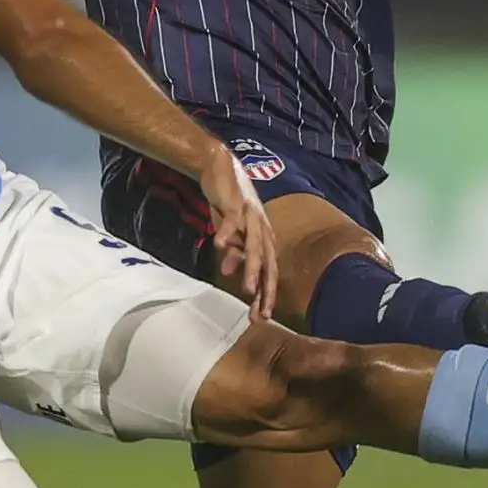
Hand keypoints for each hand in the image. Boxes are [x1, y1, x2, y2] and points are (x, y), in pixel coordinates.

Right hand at [198, 149, 278, 321]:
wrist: (222, 169)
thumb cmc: (228, 205)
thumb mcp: (233, 234)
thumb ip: (235, 252)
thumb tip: (231, 274)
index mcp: (264, 239)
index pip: (269, 272)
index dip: (266, 295)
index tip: (261, 318)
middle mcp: (262, 230)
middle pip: (267, 264)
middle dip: (265, 290)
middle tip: (260, 313)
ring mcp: (251, 217)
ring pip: (254, 246)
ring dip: (251, 267)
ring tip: (247, 288)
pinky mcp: (237, 204)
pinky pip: (232, 221)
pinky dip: (227, 232)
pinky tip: (218, 245)